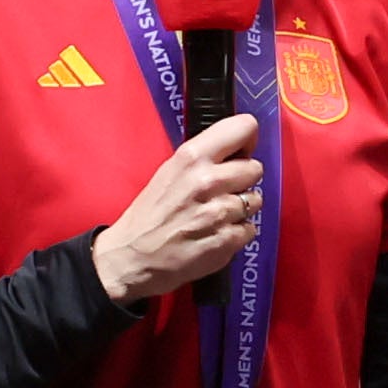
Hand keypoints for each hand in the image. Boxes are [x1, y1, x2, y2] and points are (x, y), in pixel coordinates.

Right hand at [91, 113, 263, 302]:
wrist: (132, 258)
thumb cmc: (149, 215)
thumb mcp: (169, 171)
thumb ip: (203, 158)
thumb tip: (236, 150)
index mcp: (192, 157)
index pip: (244, 128)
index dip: (247, 141)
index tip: (240, 152)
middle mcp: (208, 180)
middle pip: (255, 168)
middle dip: (244, 179)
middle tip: (224, 189)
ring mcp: (219, 212)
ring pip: (255, 200)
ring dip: (241, 208)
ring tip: (217, 215)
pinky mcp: (227, 240)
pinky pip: (250, 229)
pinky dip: (237, 233)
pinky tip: (216, 233)